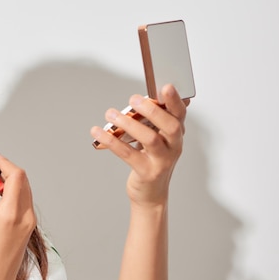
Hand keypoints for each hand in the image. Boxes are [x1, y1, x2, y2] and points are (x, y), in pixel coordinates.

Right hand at [0, 152, 35, 279]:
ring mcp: (30, 223)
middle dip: (1, 174)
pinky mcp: (28, 228)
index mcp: (13, 213)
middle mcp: (26, 217)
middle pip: (21, 181)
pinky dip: (8, 197)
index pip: (16, 175)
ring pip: (22, 191)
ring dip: (4, 186)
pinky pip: (22, 203)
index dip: (4, 162)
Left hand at [90, 84, 188, 207]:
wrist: (151, 194)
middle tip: (133, 99)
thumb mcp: (157, 139)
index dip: (174, 100)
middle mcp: (173, 147)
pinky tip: (98, 132)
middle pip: (170, 126)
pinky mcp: (147, 172)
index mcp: (176, 135)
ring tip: (111, 114)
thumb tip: (148, 96)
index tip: (165, 86)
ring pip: (149, 139)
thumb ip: (154, 120)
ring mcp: (162, 161)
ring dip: (128, 124)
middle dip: (152, 110)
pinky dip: (112, 141)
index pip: (180, 114)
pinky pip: (128, 154)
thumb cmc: (152, 161)